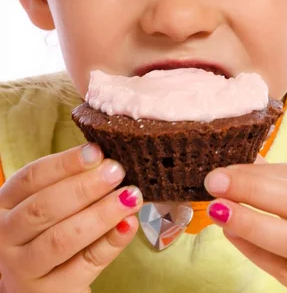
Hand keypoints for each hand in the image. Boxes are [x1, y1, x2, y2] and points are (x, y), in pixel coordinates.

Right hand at [0, 145, 142, 292]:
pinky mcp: (50, 292)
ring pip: (62, 239)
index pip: (31, 178)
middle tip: (116, 171)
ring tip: (130, 196)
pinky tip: (129, 224)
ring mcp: (24, 269)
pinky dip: (110, 242)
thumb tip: (105, 161)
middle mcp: (6, 237)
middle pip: (43, 208)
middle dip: (84, 187)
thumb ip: (68, 183)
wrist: (39, 285)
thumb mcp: (45, 205)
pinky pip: (85, 264)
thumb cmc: (45, 232)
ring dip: (100, 214)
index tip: (97, 151)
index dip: (65, 163)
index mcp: (3, 205)